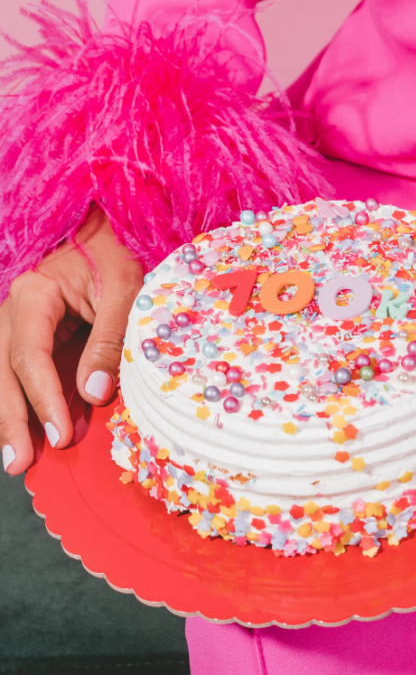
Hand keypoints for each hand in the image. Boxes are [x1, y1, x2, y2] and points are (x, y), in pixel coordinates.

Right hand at [0, 209, 143, 474]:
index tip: (59, 434)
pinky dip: (21, 398)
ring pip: (4, 374)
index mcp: (35, 295)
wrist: (109, 233)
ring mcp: (20, 322)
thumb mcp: (124, 289)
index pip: (30, 356)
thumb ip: (108, 339)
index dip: (43, 398)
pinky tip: (21, 428)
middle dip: (12, 419)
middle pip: (5, 372)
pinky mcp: (33, 332)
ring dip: (9, 415)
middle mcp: (16, 310)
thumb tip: (94, 393)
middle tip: (20, 462)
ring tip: (15, 458)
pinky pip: (20, 369)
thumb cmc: (118, 254)